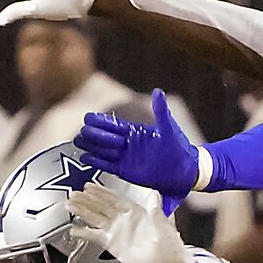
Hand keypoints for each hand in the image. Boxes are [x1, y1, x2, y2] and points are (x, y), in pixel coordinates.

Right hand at [68, 182, 195, 262]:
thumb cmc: (169, 245)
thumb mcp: (163, 222)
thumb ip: (155, 207)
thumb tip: (153, 192)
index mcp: (135, 212)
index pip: (114, 199)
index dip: (101, 192)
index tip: (88, 186)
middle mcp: (124, 220)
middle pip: (101, 207)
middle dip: (86, 200)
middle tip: (73, 194)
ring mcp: (117, 232)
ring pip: (95, 219)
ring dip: (82, 212)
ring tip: (69, 205)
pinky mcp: (112, 245)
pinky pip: (95, 236)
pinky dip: (84, 233)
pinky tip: (74, 230)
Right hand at [77, 89, 205, 194]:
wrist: (185, 171)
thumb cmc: (178, 148)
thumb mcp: (169, 128)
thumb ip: (161, 111)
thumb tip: (158, 91)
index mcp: (135, 132)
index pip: (113, 125)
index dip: (101, 121)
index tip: (88, 117)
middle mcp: (127, 144)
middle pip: (104, 137)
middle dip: (92, 134)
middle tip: (82, 132)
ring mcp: (125, 157)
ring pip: (102, 150)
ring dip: (90, 146)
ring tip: (77, 142)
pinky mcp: (125, 171)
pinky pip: (107, 165)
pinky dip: (96, 161)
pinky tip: (85, 157)